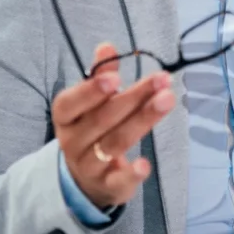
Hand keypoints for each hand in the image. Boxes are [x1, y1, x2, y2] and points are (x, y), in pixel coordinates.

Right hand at [53, 43, 176, 209]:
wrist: (83, 179)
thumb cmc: (91, 131)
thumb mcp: (90, 105)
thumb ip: (100, 78)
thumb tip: (107, 47)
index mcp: (65, 118)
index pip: (70, 104)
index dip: (90, 91)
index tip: (116, 78)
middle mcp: (72, 142)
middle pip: (102, 119)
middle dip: (134, 98)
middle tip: (163, 79)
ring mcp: (89, 166)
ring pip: (114, 143)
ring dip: (142, 121)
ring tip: (167, 101)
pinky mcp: (107, 186)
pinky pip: (118, 181)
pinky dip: (131, 173)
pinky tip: (145, 164)